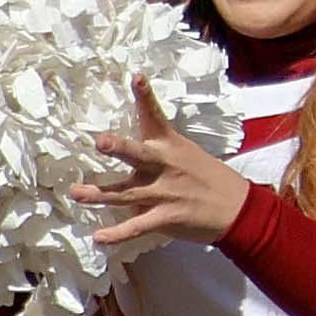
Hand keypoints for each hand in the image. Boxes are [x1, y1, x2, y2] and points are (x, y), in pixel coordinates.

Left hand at [76, 78, 258, 248]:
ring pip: (126, 192)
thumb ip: (153, 148)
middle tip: (100, 141)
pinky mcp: (166, 217)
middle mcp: (164, 165)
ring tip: (76, 193)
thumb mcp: (184, 153)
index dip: (145, 96)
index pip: (154, 116)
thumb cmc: (206, 177)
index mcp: (169, 145)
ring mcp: (165, 192)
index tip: (136, 77)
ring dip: (100, 194)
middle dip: (119, 146)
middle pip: (137, 153)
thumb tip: (120, 142)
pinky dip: (117, 234)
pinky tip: (98, 238)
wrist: (239, 208)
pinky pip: (137, 226)